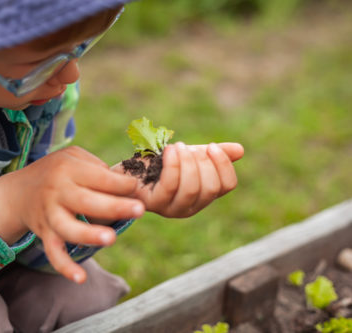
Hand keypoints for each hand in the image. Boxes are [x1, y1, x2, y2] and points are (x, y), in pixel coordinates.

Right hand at [0, 146, 144, 282]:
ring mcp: (50, 214)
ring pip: (69, 228)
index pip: (99, 177)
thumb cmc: (55, 172)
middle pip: (87, 201)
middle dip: (114, 206)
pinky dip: (65, 266)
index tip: (136, 187)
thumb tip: (126, 184)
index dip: (120, 183)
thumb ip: (97, 166)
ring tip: (111, 238)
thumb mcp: (72, 157)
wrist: (18, 192)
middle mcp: (58, 192)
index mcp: (68, 169)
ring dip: (89, 234)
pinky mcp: (45, 234)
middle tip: (139, 210)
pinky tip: (80, 278)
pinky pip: (54, 252)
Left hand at [113, 142, 243, 217]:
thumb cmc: (157, 163)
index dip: (223, 165)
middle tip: (189, 147)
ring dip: (186, 162)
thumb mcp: (187, 155)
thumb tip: (240, 150)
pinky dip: (173, 165)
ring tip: (177, 146)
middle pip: (210, 188)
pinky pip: (170, 186)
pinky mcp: (153, 204)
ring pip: (191, 188)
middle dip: (202, 162)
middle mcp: (189, 207)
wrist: (124, 170)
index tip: (211, 146)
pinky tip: (169, 150)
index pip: (227, 185)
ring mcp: (171, 208)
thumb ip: (211, 154)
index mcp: (202, 195)